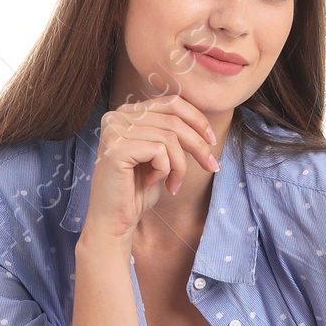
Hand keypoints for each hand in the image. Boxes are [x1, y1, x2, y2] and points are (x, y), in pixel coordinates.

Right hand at [80, 88, 218, 246]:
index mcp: (127, 113)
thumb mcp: (160, 157)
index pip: (171, 103)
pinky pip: (159, 151)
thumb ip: (171, 134)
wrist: (114, 223)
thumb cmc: (136, 192)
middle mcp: (117, 116)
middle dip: (198, 145)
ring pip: (169, 137)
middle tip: (211, 166)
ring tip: (173, 183)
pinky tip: (154, 183)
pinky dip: (165, 170)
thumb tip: (202, 122)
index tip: (211, 141)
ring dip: (180, 165)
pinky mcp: (116, 148)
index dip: (197, 120)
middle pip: (173, 119)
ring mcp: (114, 130)